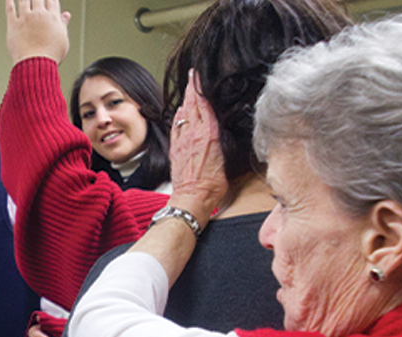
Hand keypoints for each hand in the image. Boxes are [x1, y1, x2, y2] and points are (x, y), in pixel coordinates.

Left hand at [5, 0, 70, 63]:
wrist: (36, 64)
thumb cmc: (51, 55)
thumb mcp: (63, 40)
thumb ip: (63, 25)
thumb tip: (66, 15)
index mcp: (53, 18)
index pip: (51, 1)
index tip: (47, 0)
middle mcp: (39, 15)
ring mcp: (25, 19)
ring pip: (24, 0)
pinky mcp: (13, 25)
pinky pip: (10, 9)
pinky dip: (9, 0)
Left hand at [169, 70, 227, 224]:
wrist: (193, 198)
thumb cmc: (212, 185)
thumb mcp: (226, 159)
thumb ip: (223, 140)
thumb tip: (222, 129)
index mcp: (209, 133)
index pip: (204, 103)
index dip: (201, 87)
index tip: (200, 74)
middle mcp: (194, 133)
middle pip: (192, 103)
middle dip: (192, 87)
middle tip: (193, 74)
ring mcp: (182, 139)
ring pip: (183, 113)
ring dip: (185, 99)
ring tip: (188, 89)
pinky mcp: (175, 148)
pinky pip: (176, 125)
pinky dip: (178, 116)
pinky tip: (180, 111)